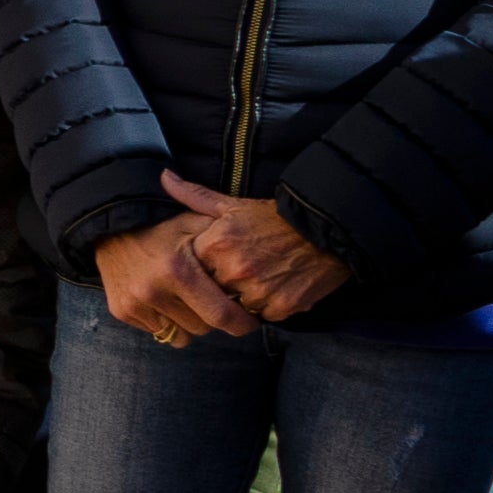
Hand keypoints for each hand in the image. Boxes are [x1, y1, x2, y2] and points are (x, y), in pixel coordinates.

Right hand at [93, 216, 260, 347]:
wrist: (108, 226)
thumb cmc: (161, 224)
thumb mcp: (194, 222)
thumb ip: (225, 234)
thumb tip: (262, 240)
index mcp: (177, 270)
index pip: (220, 315)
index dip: (242, 323)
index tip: (251, 321)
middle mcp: (153, 291)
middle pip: (203, 328)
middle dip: (215, 319)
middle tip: (218, 303)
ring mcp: (135, 304)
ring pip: (181, 335)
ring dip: (191, 322)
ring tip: (190, 300)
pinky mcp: (122, 311)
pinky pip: (159, 332)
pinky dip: (168, 321)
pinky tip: (167, 300)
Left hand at [163, 172, 351, 323]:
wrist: (328, 228)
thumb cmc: (275, 217)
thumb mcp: (233, 204)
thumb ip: (194, 196)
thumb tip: (163, 177)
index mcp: (216, 245)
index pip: (192, 271)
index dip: (205, 268)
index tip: (217, 261)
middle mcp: (234, 270)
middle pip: (214, 291)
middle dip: (224, 285)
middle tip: (244, 270)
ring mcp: (258, 291)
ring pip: (238, 307)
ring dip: (246, 298)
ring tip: (262, 277)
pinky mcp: (282, 307)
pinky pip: (264, 316)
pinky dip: (269, 306)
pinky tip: (278, 286)